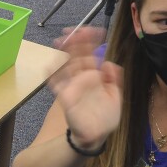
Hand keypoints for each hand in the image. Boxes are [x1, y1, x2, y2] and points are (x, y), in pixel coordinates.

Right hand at [49, 27, 123, 149]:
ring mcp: (73, 86)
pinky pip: (56, 84)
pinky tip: (50, 66)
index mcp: (97, 76)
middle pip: (78, 55)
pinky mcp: (65, 97)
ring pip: (67, 64)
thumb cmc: (106, 117)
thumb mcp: (116, 97)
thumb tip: (108, 63)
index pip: (93, 54)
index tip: (94, 30)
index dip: (92, 42)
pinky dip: (52, 75)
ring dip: (63, 52)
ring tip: (61, 40)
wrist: (96, 136)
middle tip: (72, 31)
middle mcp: (84, 78)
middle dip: (75, 42)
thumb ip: (114, 80)